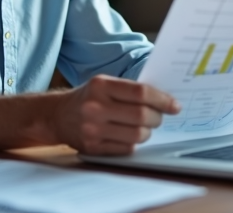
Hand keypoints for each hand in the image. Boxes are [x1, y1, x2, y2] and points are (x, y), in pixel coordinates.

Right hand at [54, 75, 180, 154]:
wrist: (57, 116)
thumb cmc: (88, 97)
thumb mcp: (104, 84)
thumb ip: (129, 89)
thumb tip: (164, 100)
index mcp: (101, 85)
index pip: (140, 92)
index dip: (162, 100)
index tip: (174, 106)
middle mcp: (95, 106)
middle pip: (141, 115)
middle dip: (157, 117)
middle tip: (160, 117)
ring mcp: (93, 129)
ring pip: (137, 135)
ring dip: (147, 132)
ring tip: (144, 126)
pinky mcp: (93, 147)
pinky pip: (126, 148)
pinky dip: (134, 142)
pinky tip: (130, 136)